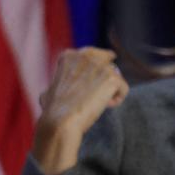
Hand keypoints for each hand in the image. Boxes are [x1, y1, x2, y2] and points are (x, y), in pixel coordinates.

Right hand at [32, 47, 128, 174]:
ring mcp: (99, 66)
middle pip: (107, 57)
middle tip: (112, 80)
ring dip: (111, 90)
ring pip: (116, 75)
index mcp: (69, 56)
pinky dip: (117, 99)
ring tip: (99, 103)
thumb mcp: (51, 89)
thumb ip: (60, 83)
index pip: (90, 53)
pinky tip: (106, 106)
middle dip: (109, 68)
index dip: (95, 65)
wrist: (61, 120)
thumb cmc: (53, 110)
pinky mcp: (112, 78)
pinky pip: (123, 88)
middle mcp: (84, 56)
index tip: (95, 75)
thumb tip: (57, 86)